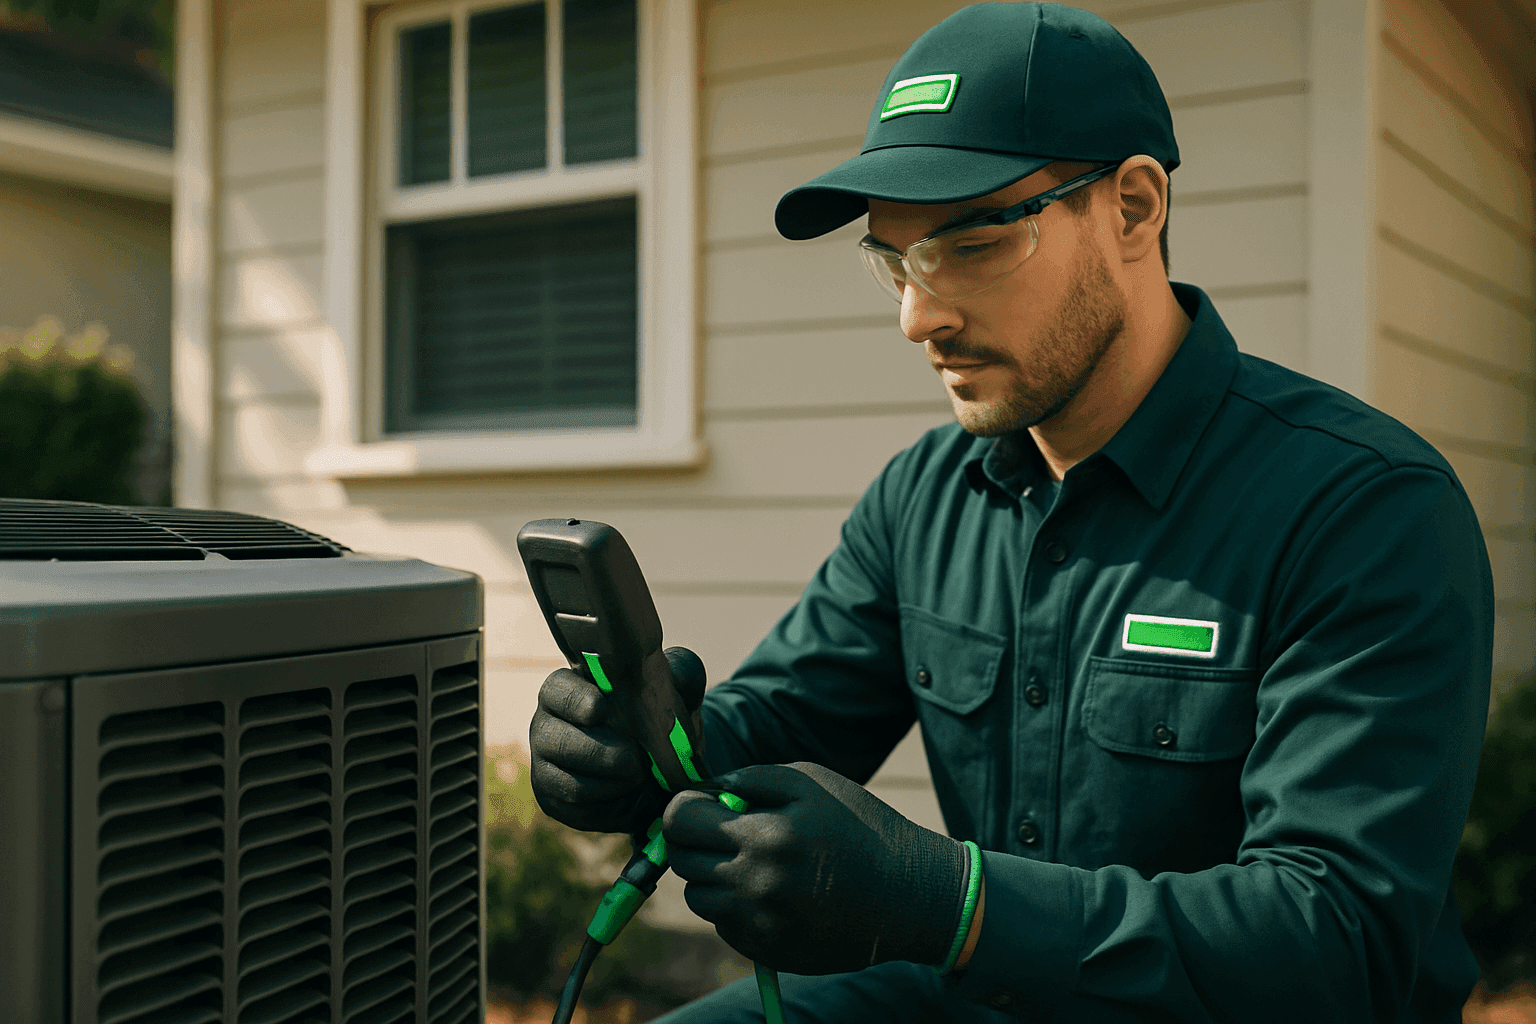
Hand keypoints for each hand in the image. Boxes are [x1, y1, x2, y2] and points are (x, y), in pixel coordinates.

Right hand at [530, 645, 706, 839]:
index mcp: (568, 690)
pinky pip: (577, 809)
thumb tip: (669, 676)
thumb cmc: (660, 719)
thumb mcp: (679, 692)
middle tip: (635, 760)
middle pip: (555, 741)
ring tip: (638, 777)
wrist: (660, 770)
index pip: (557, 690)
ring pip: (569, 782)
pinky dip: (609, 807)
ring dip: (612, 783)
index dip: (575, 700)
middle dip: (600, 753)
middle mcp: (547, 726)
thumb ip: (680, 675)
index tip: (600, 708)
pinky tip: (628, 795)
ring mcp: (544, 765)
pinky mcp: (552, 800)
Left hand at [661, 761, 969, 975]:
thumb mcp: (814, 783)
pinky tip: (769, 891)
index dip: (682, 808)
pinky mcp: (767, 951)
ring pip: (697, 898)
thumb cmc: (861, 827)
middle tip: (725, 831)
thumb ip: (754, 778)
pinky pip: (724, 924)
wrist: (908, 895)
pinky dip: (734, 905)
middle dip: (695, 841)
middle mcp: (756, 885)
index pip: (680, 821)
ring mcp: (760, 924)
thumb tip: (708, 788)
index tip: (698, 805)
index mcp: (765, 836)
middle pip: (682, 861)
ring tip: (750, 862)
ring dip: (711, 876)